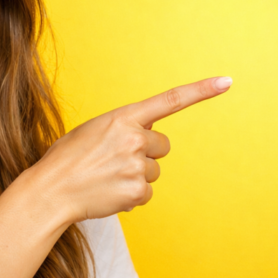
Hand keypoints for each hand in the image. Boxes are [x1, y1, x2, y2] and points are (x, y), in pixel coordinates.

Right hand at [27, 76, 232, 223]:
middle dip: (145, 153)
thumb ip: (124, 128)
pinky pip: (146, 194)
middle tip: (116, 160)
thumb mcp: (94, 131)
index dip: (201, 90)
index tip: (226, 81)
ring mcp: (137, 166)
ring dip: (135, 175)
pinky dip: (131, 196)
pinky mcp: (136, 192)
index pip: (170, 100)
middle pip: (162, 146)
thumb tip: (148, 140)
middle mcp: (135, 138)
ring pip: (153, 171)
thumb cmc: (67, 159)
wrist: (50, 191)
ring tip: (106, 177)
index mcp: (123, 117)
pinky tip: (108, 192)